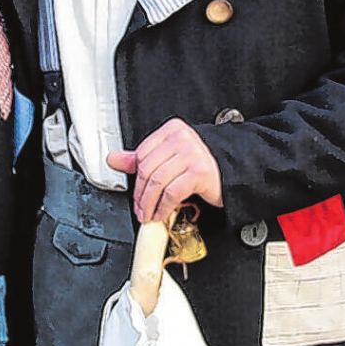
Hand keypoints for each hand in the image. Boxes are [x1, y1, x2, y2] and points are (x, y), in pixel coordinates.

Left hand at [107, 118, 221, 223]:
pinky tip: (162, 214)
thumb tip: (114, 159)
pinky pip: (172, 193)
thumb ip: (142, 158)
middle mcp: (182, 138)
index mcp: (172, 130)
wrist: (230, 174)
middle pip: (148, 169)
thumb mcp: (169, 157)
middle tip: (139, 210)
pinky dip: (163, 207)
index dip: (136, 178)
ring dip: (150, 204)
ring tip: (148, 214)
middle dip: (140, 195)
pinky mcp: (200, 172)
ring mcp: (192, 154)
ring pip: (158, 182)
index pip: (142, 153)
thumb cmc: (199, 165)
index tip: (135, 194)